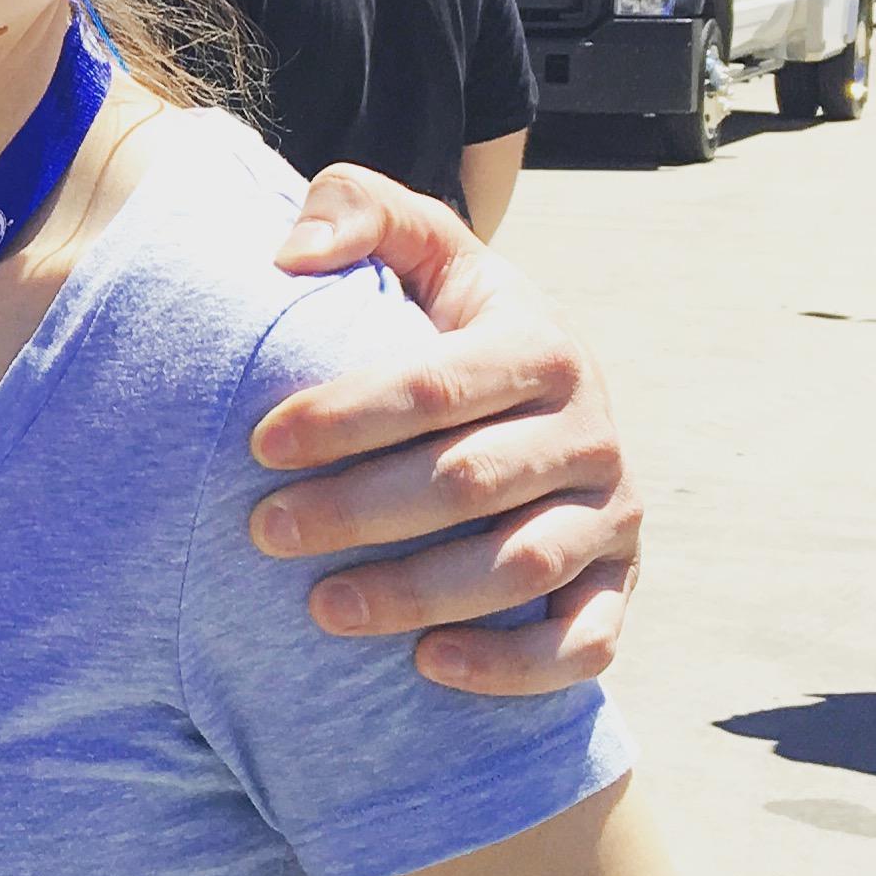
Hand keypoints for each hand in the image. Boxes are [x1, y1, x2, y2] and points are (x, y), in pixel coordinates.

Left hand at [255, 166, 639, 696]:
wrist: (529, 396)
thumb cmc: (440, 319)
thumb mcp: (415, 249)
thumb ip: (358, 209)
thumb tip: (293, 251)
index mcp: (538, 343)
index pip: (437, 384)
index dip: (346, 415)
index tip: (258, 444)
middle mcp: (589, 429)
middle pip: (469, 482)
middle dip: (359, 512)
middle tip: (263, 532)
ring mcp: (611, 513)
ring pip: (521, 565)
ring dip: (420, 594)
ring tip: (322, 611)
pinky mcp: (616, 584)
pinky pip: (582, 641)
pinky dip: (513, 665)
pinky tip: (428, 665)